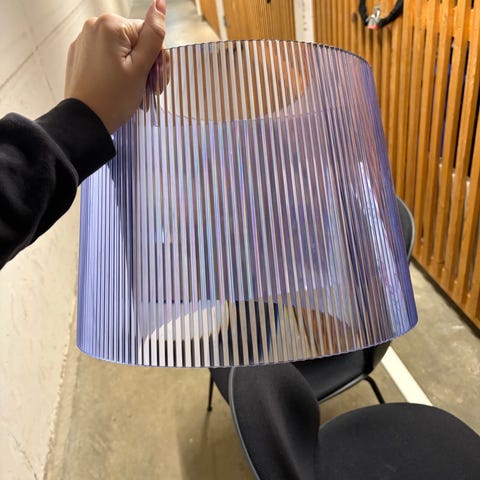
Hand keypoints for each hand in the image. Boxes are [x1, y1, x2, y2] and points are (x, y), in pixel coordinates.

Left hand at [65, 0, 167, 132]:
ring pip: (122, 50)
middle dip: (146, 64)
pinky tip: (119, 89)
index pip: (149, 34)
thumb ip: (153, 35)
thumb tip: (160, 5)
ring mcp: (85, 40)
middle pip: (135, 40)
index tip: (156, 80)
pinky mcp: (80, 55)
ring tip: (135, 92)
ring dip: (134, 69)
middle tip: (150, 89)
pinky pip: (107, 57)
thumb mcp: (141, 67)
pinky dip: (117, 71)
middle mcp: (94, 26)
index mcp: (111, 25)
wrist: (85, 122)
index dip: (158, 58)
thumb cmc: (113, 99)